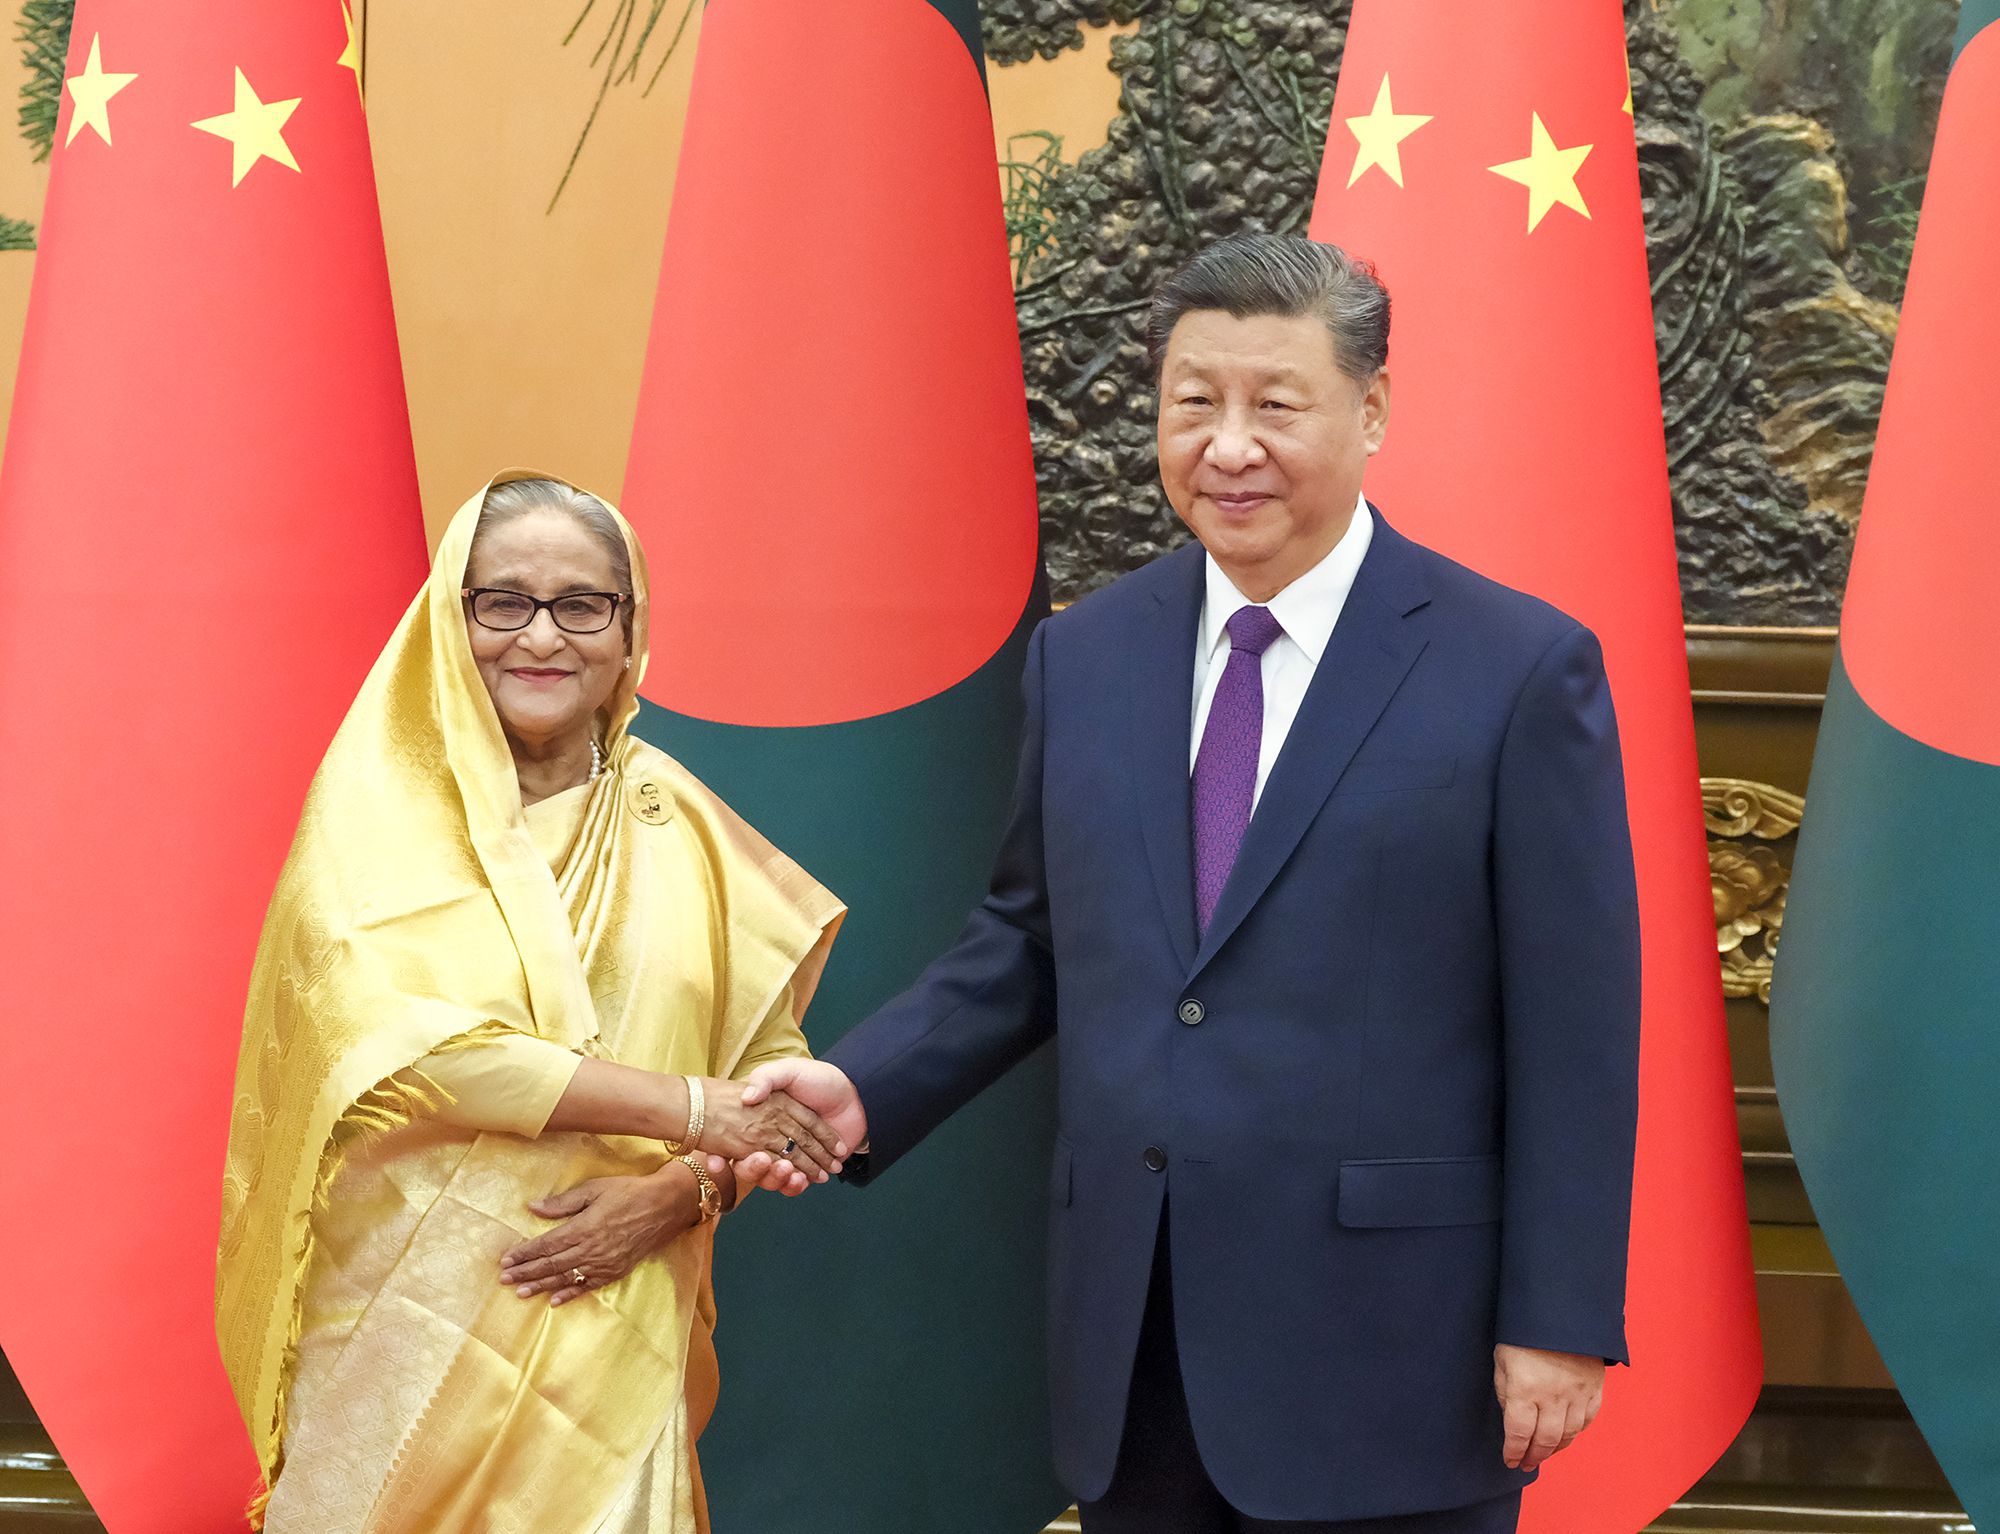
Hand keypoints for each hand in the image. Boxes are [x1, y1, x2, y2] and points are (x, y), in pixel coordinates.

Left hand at [499, 1166, 699, 1306]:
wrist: (665, 1206)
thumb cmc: (629, 1192)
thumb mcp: (595, 1188)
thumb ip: (564, 1202)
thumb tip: (533, 1207)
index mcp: (584, 1227)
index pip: (546, 1244)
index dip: (524, 1253)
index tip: (505, 1260)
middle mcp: (591, 1249)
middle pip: (551, 1264)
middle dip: (526, 1272)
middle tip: (504, 1279)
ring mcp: (604, 1263)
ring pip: (566, 1278)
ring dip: (541, 1286)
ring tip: (520, 1292)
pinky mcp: (615, 1271)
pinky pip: (587, 1287)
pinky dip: (570, 1294)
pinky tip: (554, 1301)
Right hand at [692, 1075, 847, 1180]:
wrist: (855, 1094)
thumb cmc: (819, 1079)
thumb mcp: (788, 1071)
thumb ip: (767, 1078)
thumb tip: (747, 1097)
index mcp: (761, 1120)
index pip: (736, 1141)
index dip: (723, 1153)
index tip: (715, 1160)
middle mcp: (771, 1140)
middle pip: (753, 1164)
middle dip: (754, 1169)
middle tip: (763, 1162)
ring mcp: (790, 1156)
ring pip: (772, 1177)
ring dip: (777, 1179)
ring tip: (790, 1172)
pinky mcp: (808, 1169)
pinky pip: (794, 1184)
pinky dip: (795, 1184)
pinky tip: (802, 1179)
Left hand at [1493, 1343, 1603, 1470]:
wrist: (1560, 1308)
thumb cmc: (1523, 1331)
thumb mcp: (1502, 1358)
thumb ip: (1505, 1390)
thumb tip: (1511, 1416)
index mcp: (1524, 1389)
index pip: (1519, 1433)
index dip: (1514, 1451)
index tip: (1510, 1461)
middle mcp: (1552, 1396)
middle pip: (1545, 1439)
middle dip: (1533, 1456)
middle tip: (1526, 1463)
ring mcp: (1577, 1393)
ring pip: (1568, 1434)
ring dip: (1555, 1448)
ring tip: (1544, 1453)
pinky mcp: (1594, 1387)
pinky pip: (1588, 1419)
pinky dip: (1577, 1432)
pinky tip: (1567, 1435)